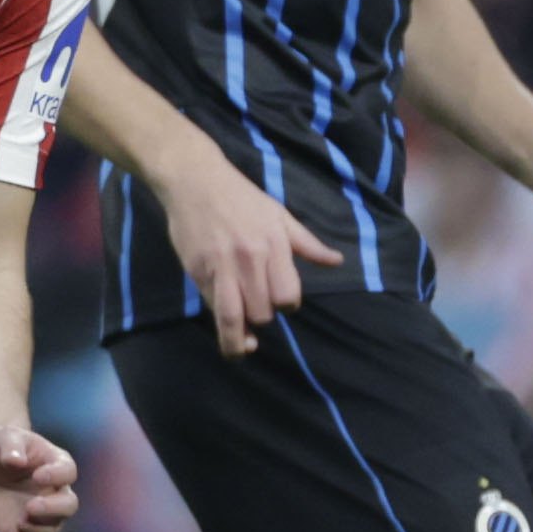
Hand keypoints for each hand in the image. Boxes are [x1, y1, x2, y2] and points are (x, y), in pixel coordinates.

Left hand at [0, 425, 78, 531]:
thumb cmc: (2, 447)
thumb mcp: (3, 438)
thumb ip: (10, 446)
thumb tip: (15, 461)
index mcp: (57, 464)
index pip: (68, 472)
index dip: (57, 476)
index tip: (37, 476)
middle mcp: (56, 491)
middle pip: (69, 505)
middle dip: (53, 509)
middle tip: (30, 507)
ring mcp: (44, 512)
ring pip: (53, 528)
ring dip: (38, 529)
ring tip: (18, 523)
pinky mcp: (27, 527)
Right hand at [155, 150, 346, 356]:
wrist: (196, 181)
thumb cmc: (242, 197)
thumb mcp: (280, 215)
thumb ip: (306, 243)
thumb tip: (336, 261)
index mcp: (273, 245)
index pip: (286, 295)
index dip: (287, 305)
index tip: (282, 302)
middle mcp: (248, 259)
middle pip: (261, 311)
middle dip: (262, 317)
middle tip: (260, 311)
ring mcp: (219, 267)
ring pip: (232, 317)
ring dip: (237, 340)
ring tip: (240, 350)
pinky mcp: (196, 270)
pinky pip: (211, 303)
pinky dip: (219, 317)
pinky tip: (223, 322)